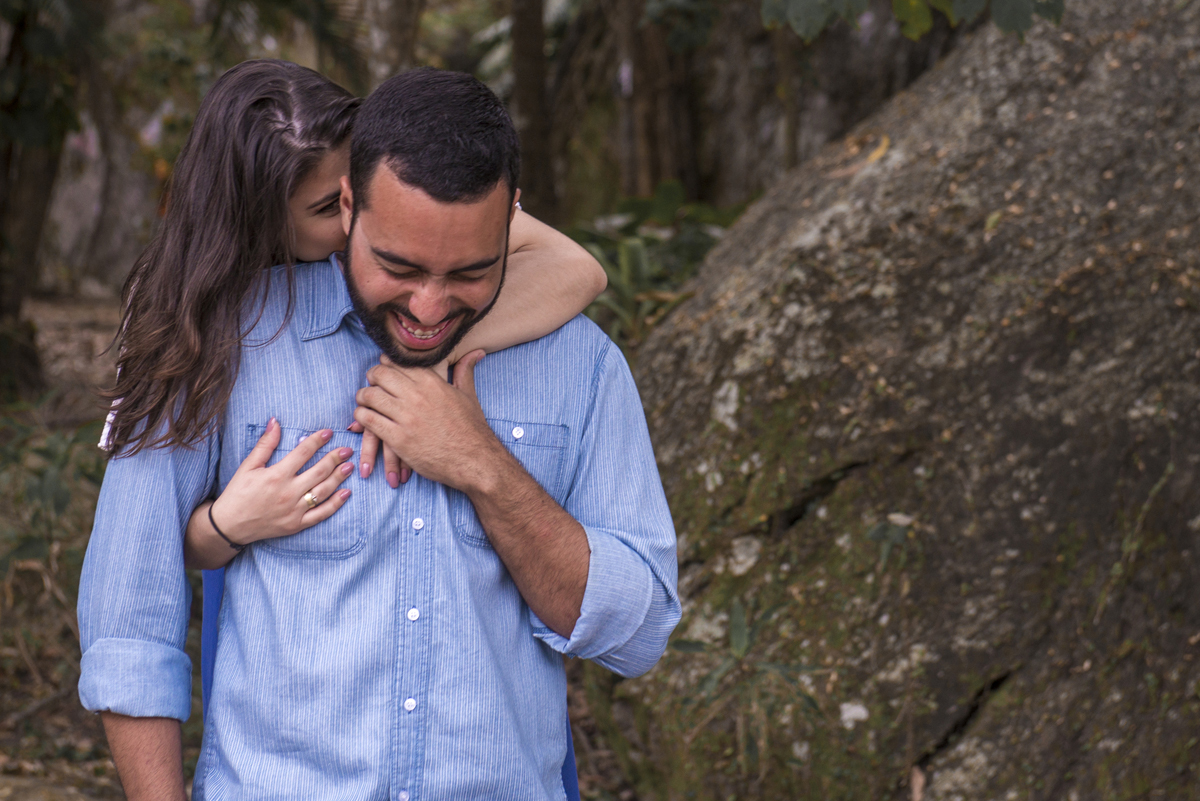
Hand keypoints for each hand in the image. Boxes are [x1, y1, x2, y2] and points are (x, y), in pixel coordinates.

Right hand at [210, 418, 353, 543]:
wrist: (230, 525)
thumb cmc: (238, 493)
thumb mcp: (248, 466)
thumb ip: (265, 444)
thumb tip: (275, 421)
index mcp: (276, 475)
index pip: (303, 453)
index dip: (318, 441)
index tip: (329, 432)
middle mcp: (289, 492)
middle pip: (319, 471)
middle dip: (335, 458)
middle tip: (347, 450)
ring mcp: (294, 510)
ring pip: (323, 491)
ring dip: (339, 478)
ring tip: (350, 466)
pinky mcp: (297, 524)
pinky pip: (321, 514)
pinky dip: (336, 504)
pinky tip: (346, 493)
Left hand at [353, 351, 498, 491]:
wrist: (475, 460)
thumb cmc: (472, 429)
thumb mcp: (469, 396)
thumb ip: (465, 371)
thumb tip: (476, 352)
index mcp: (432, 382)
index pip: (398, 362)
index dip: (386, 364)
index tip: (383, 370)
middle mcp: (417, 395)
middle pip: (380, 375)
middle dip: (372, 378)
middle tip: (371, 385)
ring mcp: (406, 417)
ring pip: (370, 396)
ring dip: (363, 397)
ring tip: (364, 402)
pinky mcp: (398, 438)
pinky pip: (369, 420)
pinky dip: (361, 417)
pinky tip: (363, 419)